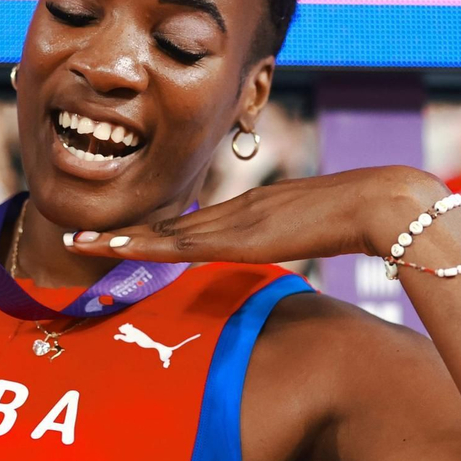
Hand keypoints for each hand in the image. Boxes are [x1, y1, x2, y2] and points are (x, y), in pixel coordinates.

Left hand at [63, 165, 450, 264]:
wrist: (382, 205)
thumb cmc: (369, 220)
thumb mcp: (328, 236)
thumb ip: (309, 244)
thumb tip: (308, 256)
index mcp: (257, 211)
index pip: (198, 225)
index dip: (158, 234)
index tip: (127, 241)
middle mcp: (239, 210)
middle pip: (171, 226)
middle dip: (126, 236)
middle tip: (79, 239)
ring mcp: (237, 220)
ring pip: (165, 233)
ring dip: (121, 241)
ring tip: (78, 244)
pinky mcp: (239, 235)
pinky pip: (180, 245)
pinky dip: (143, 247)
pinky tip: (114, 249)